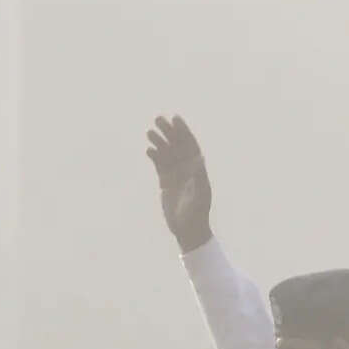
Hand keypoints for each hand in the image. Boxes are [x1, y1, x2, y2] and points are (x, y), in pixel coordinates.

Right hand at [145, 114, 212, 251]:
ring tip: (149, 131)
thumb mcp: (200, 193)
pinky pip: (159, 165)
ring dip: (159, 141)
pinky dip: (155, 156)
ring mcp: (176, 175)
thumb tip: (200, 156)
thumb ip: (199, 174)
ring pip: (166, 153)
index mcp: (197, 168)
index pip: (190, 145)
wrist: (188, 229)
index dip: (184, 131)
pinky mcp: (166, 182)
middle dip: (168, 132)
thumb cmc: (197, 212)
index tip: (176, 118)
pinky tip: (148, 150)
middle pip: (177, 145)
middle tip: (158, 119)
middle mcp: (187, 168)